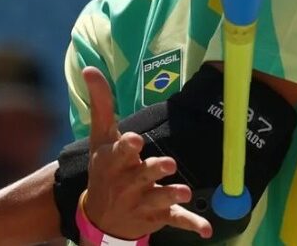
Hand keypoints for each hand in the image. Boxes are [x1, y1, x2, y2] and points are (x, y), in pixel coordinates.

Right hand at [80, 67, 211, 240]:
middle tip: (168, 164)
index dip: (127, 146)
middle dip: (154, 170)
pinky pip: (175, 220)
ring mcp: (142, 201)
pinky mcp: (157, 216)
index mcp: (114, 161)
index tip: (135, 140)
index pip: (120, 151)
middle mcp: (127, 182)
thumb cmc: (104, 167)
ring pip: (159, 198)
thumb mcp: (100, 136)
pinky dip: (191, 224)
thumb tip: (89, 67)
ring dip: (171, 195)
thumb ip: (101, 103)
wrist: (101, 217)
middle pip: (143, 174)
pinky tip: (206, 229)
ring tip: (184, 192)